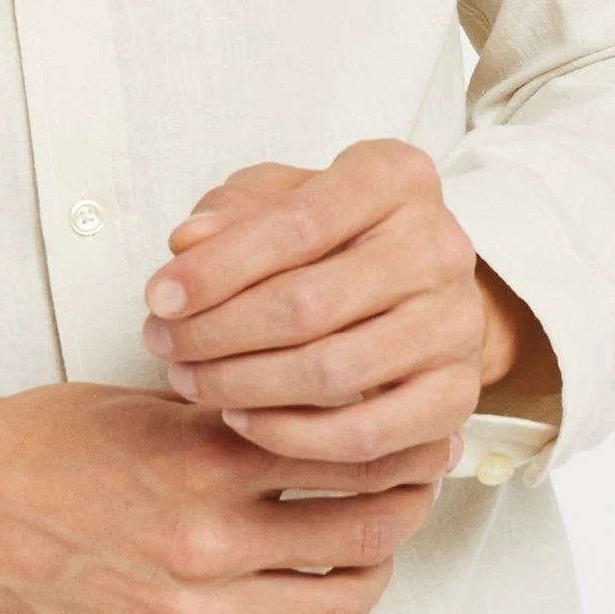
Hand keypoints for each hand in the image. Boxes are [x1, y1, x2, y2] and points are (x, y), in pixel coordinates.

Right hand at [0, 381, 442, 613]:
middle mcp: (206, 533)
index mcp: (202, 455)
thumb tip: (314, 414)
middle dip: (407, 506)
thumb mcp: (143, 402)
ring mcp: (191, 605)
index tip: (419, 433)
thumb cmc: (39, 445)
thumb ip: (230, 415)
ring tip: (372, 553)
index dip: (401, 443)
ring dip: (374, 578)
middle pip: (365, 530)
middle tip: (415, 487)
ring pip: (338, 605)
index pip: (346, 450)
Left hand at [139, 140, 544, 470]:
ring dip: (241, 386)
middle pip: (309, 304)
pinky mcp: (456, 396)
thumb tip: (186, 245)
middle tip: (160, 343)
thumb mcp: (279, 198)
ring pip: (332, 373)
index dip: (218, 267)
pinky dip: (292, 436)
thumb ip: (232, 214)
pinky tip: (241, 419)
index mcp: (397, 178)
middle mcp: (441, 247)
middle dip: (216, 332)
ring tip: (188, 380)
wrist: (415, 285)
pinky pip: (366, 436)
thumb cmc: (331, 234)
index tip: (158, 295)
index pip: (299, 224)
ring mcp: (456, 325)